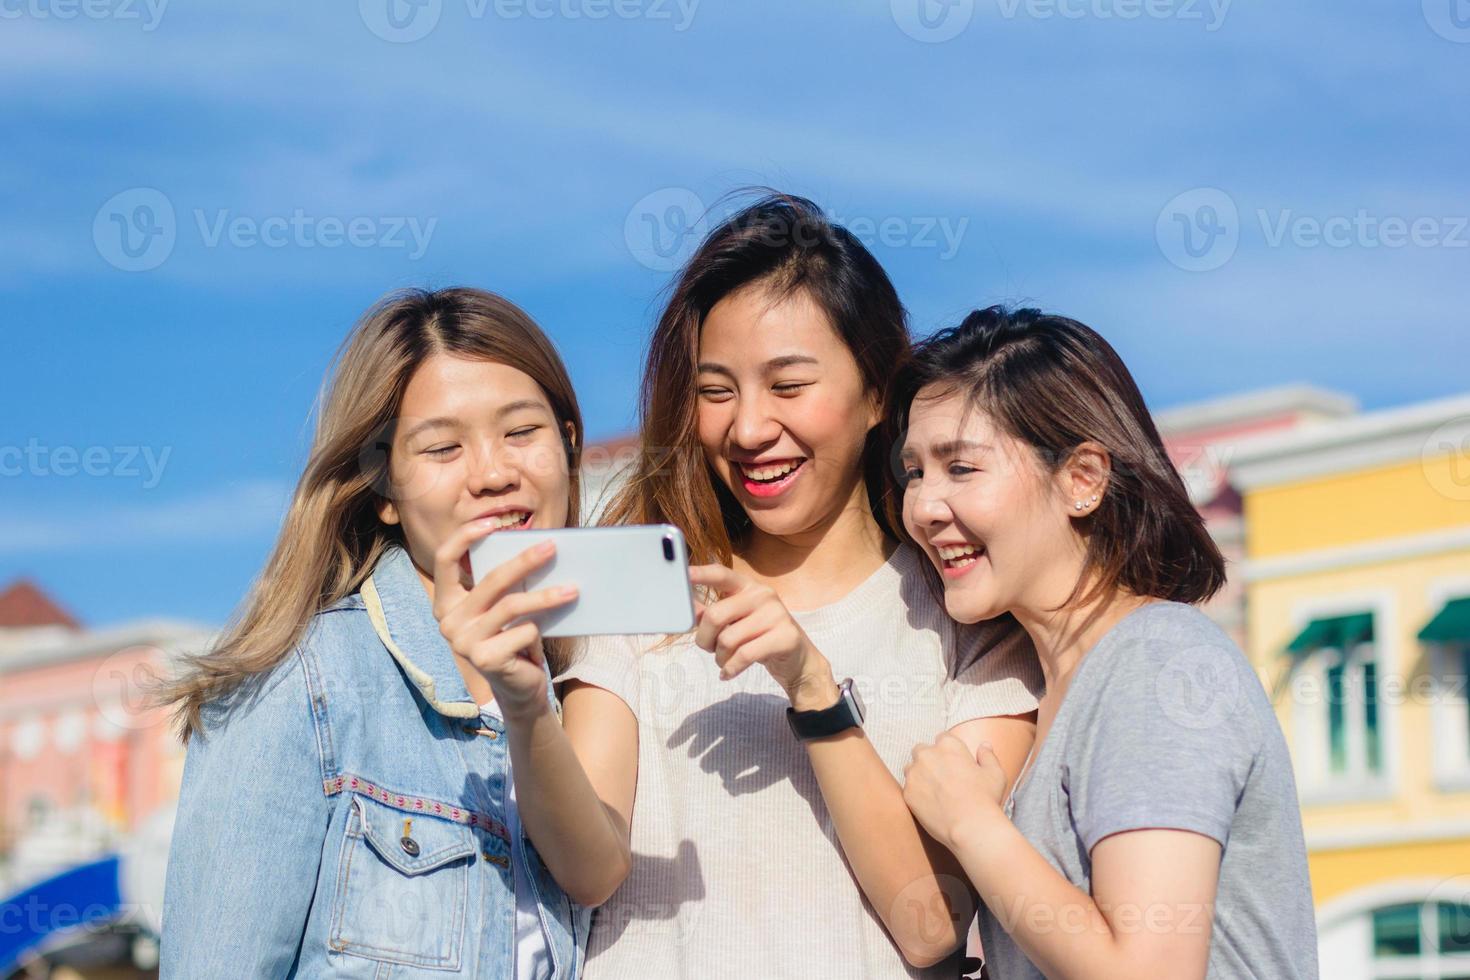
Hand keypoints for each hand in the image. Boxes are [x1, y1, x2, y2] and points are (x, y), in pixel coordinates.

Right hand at [432, 523, 577, 720]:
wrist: (519, 689)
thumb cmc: (513, 639)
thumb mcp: (504, 608)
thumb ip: (506, 584)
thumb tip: (538, 548)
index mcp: (447, 601)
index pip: (445, 559)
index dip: (465, 537)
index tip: (493, 523)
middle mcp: (448, 620)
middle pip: (490, 579)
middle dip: (524, 561)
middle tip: (551, 547)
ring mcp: (463, 641)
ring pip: (511, 605)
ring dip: (546, 596)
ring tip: (573, 589)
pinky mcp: (484, 659)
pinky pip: (522, 631)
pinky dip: (539, 629)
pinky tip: (547, 635)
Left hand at [688, 564, 835, 708]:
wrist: (799, 660)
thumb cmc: (760, 638)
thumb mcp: (737, 622)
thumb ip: (713, 613)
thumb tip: (687, 608)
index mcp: (749, 587)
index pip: (721, 574)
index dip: (701, 574)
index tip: (682, 574)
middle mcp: (763, 595)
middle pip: (715, 615)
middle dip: (704, 638)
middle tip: (708, 648)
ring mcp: (776, 615)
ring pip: (728, 639)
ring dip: (719, 657)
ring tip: (724, 661)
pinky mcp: (785, 637)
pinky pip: (744, 655)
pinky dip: (730, 668)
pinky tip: (728, 673)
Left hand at [902, 734, 1007, 850]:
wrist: (970, 826)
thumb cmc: (986, 799)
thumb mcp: (995, 774)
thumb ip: (988, 756)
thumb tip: (984, 745)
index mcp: (948, 745)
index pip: (942, 739)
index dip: (948, 752)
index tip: (954, 764)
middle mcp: (927, 755)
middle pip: (922, 751)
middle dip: (929, 760)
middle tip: (942, 778)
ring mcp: (914, 774)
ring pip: (911, 769)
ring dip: (919, 776)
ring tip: (934, 792)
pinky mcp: (907, 793)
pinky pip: (908, 789)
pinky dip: (916, 795)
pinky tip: (929, 805)